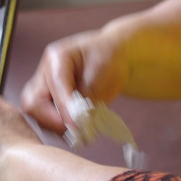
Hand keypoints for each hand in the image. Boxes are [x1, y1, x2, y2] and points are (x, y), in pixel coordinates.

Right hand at [19, 0, 180, 136]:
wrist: (147, 51)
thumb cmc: (135, 46)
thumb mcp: (117, 55)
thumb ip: (97, 80)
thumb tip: (80, 115)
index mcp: (59, 56)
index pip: (48, 87)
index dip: (62, 108)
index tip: (81, 127)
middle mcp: (52, 72)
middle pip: (34, 103)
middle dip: (53, 120)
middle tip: (81, 134)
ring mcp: (56, 89)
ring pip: (41, 115)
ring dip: (58, 129)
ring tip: (84, 135)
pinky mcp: (67, 105)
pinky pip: (55, 124)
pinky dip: (66, 132)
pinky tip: (86, 135)